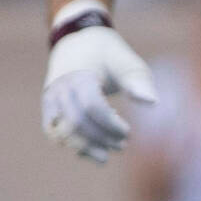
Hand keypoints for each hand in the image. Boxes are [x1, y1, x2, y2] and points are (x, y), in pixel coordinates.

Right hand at [41, 22, 155, 163]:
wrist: (79, 44)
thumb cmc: (110, 57)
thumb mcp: (128, 64)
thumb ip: (139, 83)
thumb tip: (152, 102)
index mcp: (81, 75)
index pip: (92, 106)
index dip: (110, 124)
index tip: (128, 132)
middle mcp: (61, 88)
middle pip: (76, 122)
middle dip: (100, 138)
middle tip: (122, 145)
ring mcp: (51, 98)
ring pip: (62, 131)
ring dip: (85, 147)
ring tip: (106, 156)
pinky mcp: (48, 108)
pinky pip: (54, 132)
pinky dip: (71, 144)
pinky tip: (90, 150)